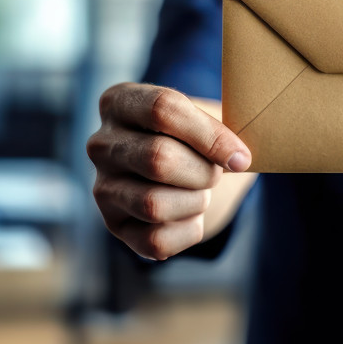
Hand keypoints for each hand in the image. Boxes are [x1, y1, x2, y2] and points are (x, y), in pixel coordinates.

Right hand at [86, 83, 251, 259]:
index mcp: (120, 102)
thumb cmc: (195, 135)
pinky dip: (188, 230)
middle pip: (158, 159)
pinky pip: (156, 241)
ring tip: (200, 192)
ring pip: (154, 205)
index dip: (210, 136)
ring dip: (195, 202)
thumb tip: (238, 158)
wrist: (181, 168)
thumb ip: (221, 126)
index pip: (163, 109)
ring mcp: (102, 188)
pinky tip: (190, 214)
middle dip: (203, 172)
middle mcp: (101, 144)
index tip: (241, 157)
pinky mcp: (114, 226)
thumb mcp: (206, 115)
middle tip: (216, 173)